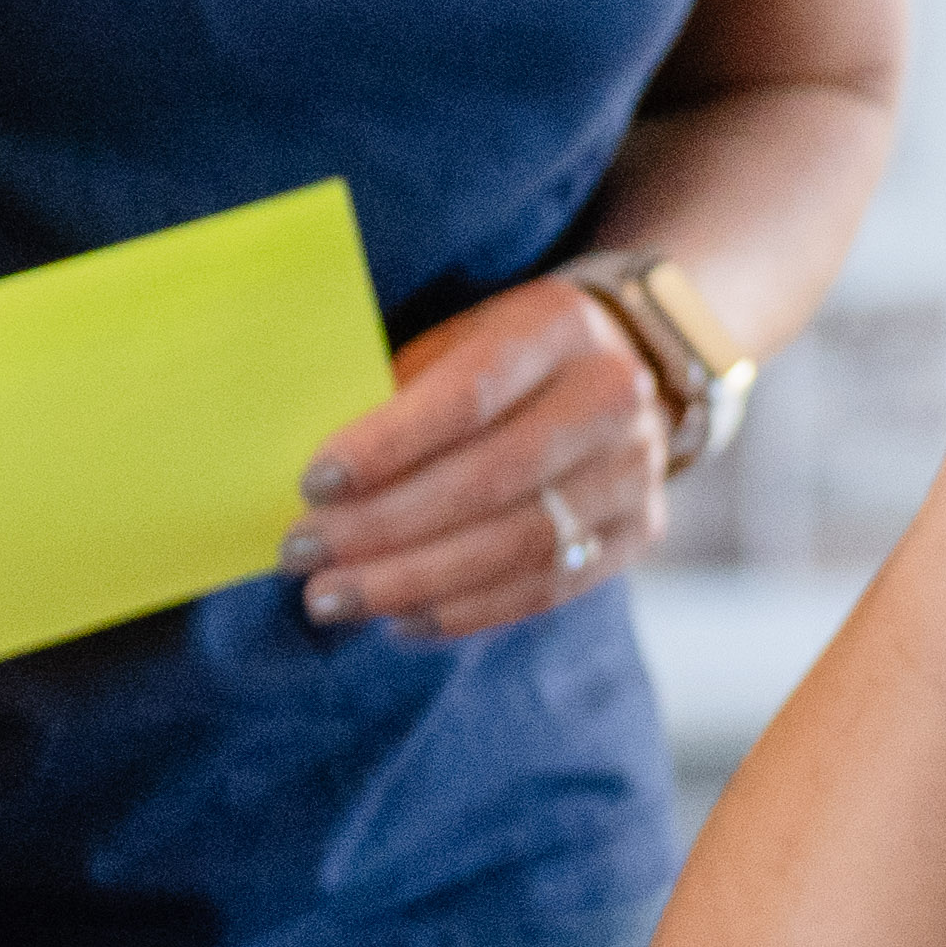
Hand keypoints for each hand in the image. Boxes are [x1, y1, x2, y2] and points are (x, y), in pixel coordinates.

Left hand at [298, 278, 684, 645]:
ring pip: (518, 545)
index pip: (468, 395)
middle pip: (491, 478)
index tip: (312, 483)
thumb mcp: (459, 339)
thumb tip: (316, 476)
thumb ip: (400, 391)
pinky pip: (547, 587)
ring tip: (336, 599)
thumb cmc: (506, 357)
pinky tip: (401, 621)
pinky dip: (466, 612)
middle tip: (303, 554)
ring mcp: (636, 470)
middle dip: (385, 526)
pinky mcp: (642, 531)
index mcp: (559, 325)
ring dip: (414, 582)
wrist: (634, 364)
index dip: (387, 445)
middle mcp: (612, 396)